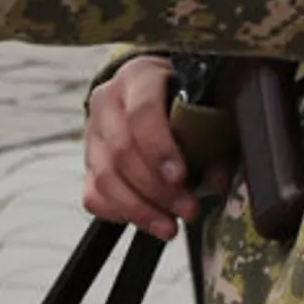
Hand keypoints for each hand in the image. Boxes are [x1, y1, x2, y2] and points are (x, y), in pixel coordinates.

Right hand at [83, 56, 227, 241]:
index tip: (181, 177)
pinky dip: (120, 214)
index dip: (160, 148)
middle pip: (123, 150)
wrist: (154, 93)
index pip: (142, 112)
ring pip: (106, 178)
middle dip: (157, 188)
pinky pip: (94, 196)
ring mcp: (92, 132)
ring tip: (170, 227)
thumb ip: (214, 141)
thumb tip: (216, 181)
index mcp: (139, 76)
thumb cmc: (186, 99)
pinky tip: (149, 221)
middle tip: (188, 210)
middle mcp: (108, 100)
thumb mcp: (206, 107)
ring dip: (140, 209)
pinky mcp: (87, 162)